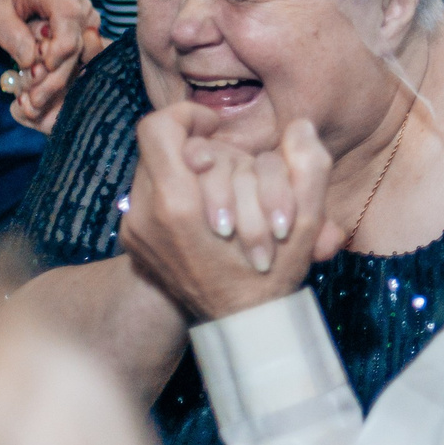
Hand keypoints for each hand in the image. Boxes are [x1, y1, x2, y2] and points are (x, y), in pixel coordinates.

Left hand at [0, 0, 106, 133]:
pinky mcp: (86, 32)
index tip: (37, 70)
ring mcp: (87, 16)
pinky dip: (61, 77)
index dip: (59, 47)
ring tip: (33, 102)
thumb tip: (30, 59)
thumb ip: (9, 32)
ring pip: (83, 55)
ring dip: (59, 80)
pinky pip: (80, 59)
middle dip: (56, 75)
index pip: (69, 17)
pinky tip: (42, 95)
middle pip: (78, 42)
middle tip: (31, 101)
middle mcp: (78, 0)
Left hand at [118, 104, 331, 320]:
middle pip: (157, 147)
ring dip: (186, 169)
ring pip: (153, 168)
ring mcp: (135, 229)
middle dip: (194, 147)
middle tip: (224, 160)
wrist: (238, 328)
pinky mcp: (133, 239)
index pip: (158, 130)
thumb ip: (309, 168)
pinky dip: (177, 190)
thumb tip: (299, 127)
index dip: (188, 116)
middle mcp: (145, 216)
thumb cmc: (271, 276)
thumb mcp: (304, 224)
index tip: (216, 128)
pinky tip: (204, 210)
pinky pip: (148, 192)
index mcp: (178, 207)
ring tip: (219, 191)